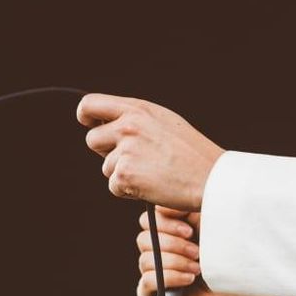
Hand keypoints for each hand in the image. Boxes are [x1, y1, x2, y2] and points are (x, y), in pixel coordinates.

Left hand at [77, 93, 224, 211]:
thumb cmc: (191, 152)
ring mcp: (125, 150)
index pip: (90, 104)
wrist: (210, 177)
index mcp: (137, 109)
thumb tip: (110, 126)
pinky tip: (152, 185)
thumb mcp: (164, 122)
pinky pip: (114, 186)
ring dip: (123, 174)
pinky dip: (129, 190)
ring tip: (152, 173)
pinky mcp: (125, 174)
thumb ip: (136, 120)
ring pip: (106, 167)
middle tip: (133, 160)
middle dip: (106, 152)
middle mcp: (128, 125)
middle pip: (92, 140)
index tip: (89, 124)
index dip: (85, 116)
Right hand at [136, 206, 237, 295]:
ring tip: (197, 268)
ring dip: (175, 262)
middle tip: (196, 251)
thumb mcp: (207, 226)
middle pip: (144, 238)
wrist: (233, 295)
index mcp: (167, 231)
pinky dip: (170, 277)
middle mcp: (156, 250)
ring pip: (146, 259)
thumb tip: (163, 205)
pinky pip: (147, 281)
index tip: (189, 231)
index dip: (166, 222)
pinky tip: (188, 279)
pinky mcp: (151, 294)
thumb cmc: (223, 259)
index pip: (149, 219)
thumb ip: (186, 210)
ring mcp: (152, 272)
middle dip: (173, 244)